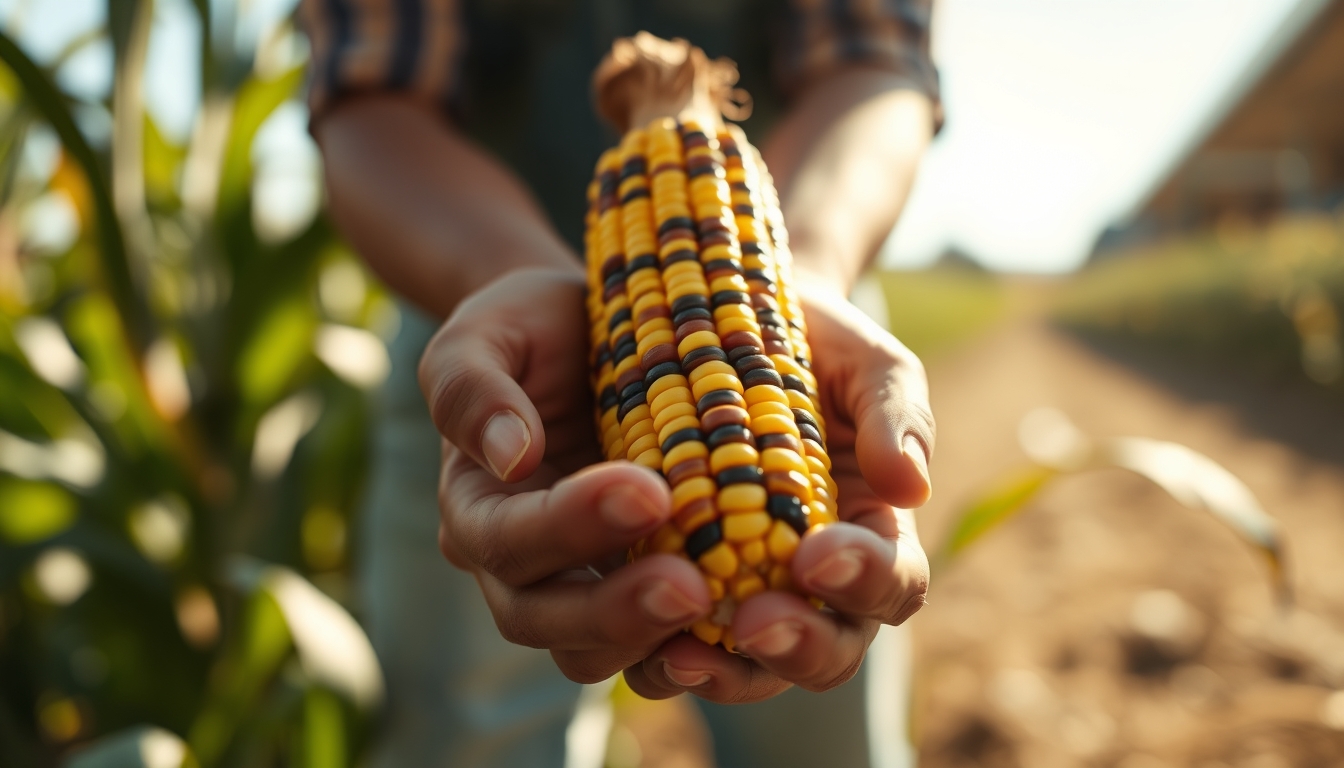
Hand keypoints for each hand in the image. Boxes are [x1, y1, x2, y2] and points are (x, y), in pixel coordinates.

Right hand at [418, 267, 715, 683]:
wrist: (585, 333)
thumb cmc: (531, 326)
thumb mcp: (486, 332)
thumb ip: (473, 387)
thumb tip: (508, 456)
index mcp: (474, 503)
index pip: (506, 537)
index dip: (570, 525)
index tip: (648, 492)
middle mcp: (513, 563)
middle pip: (540, 618)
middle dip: (614, 610)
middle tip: (691, 587)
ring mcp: (573, 584)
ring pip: (591, 651)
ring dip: (652, 639)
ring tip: (721, 605)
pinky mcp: (633, 588)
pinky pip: (652, 641)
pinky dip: (693, 642)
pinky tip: (748, 616)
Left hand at [623, 282, 934, 702]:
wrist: (723, 321)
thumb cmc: (812, 345)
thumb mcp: (865, 364)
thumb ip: (895, 415)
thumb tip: (911, 487)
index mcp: (874, 534)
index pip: (892, 583)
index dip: (864, 580)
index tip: (816, 554)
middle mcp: (816, 584)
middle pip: (829, 650)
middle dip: (797, 647)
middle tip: (753, 624)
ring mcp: (747, 594)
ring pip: (752, 668)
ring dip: (725, 673)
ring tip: (683, 655)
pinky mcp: (679, 591)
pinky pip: (676, 649)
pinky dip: (658, 658)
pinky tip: (636, 645)